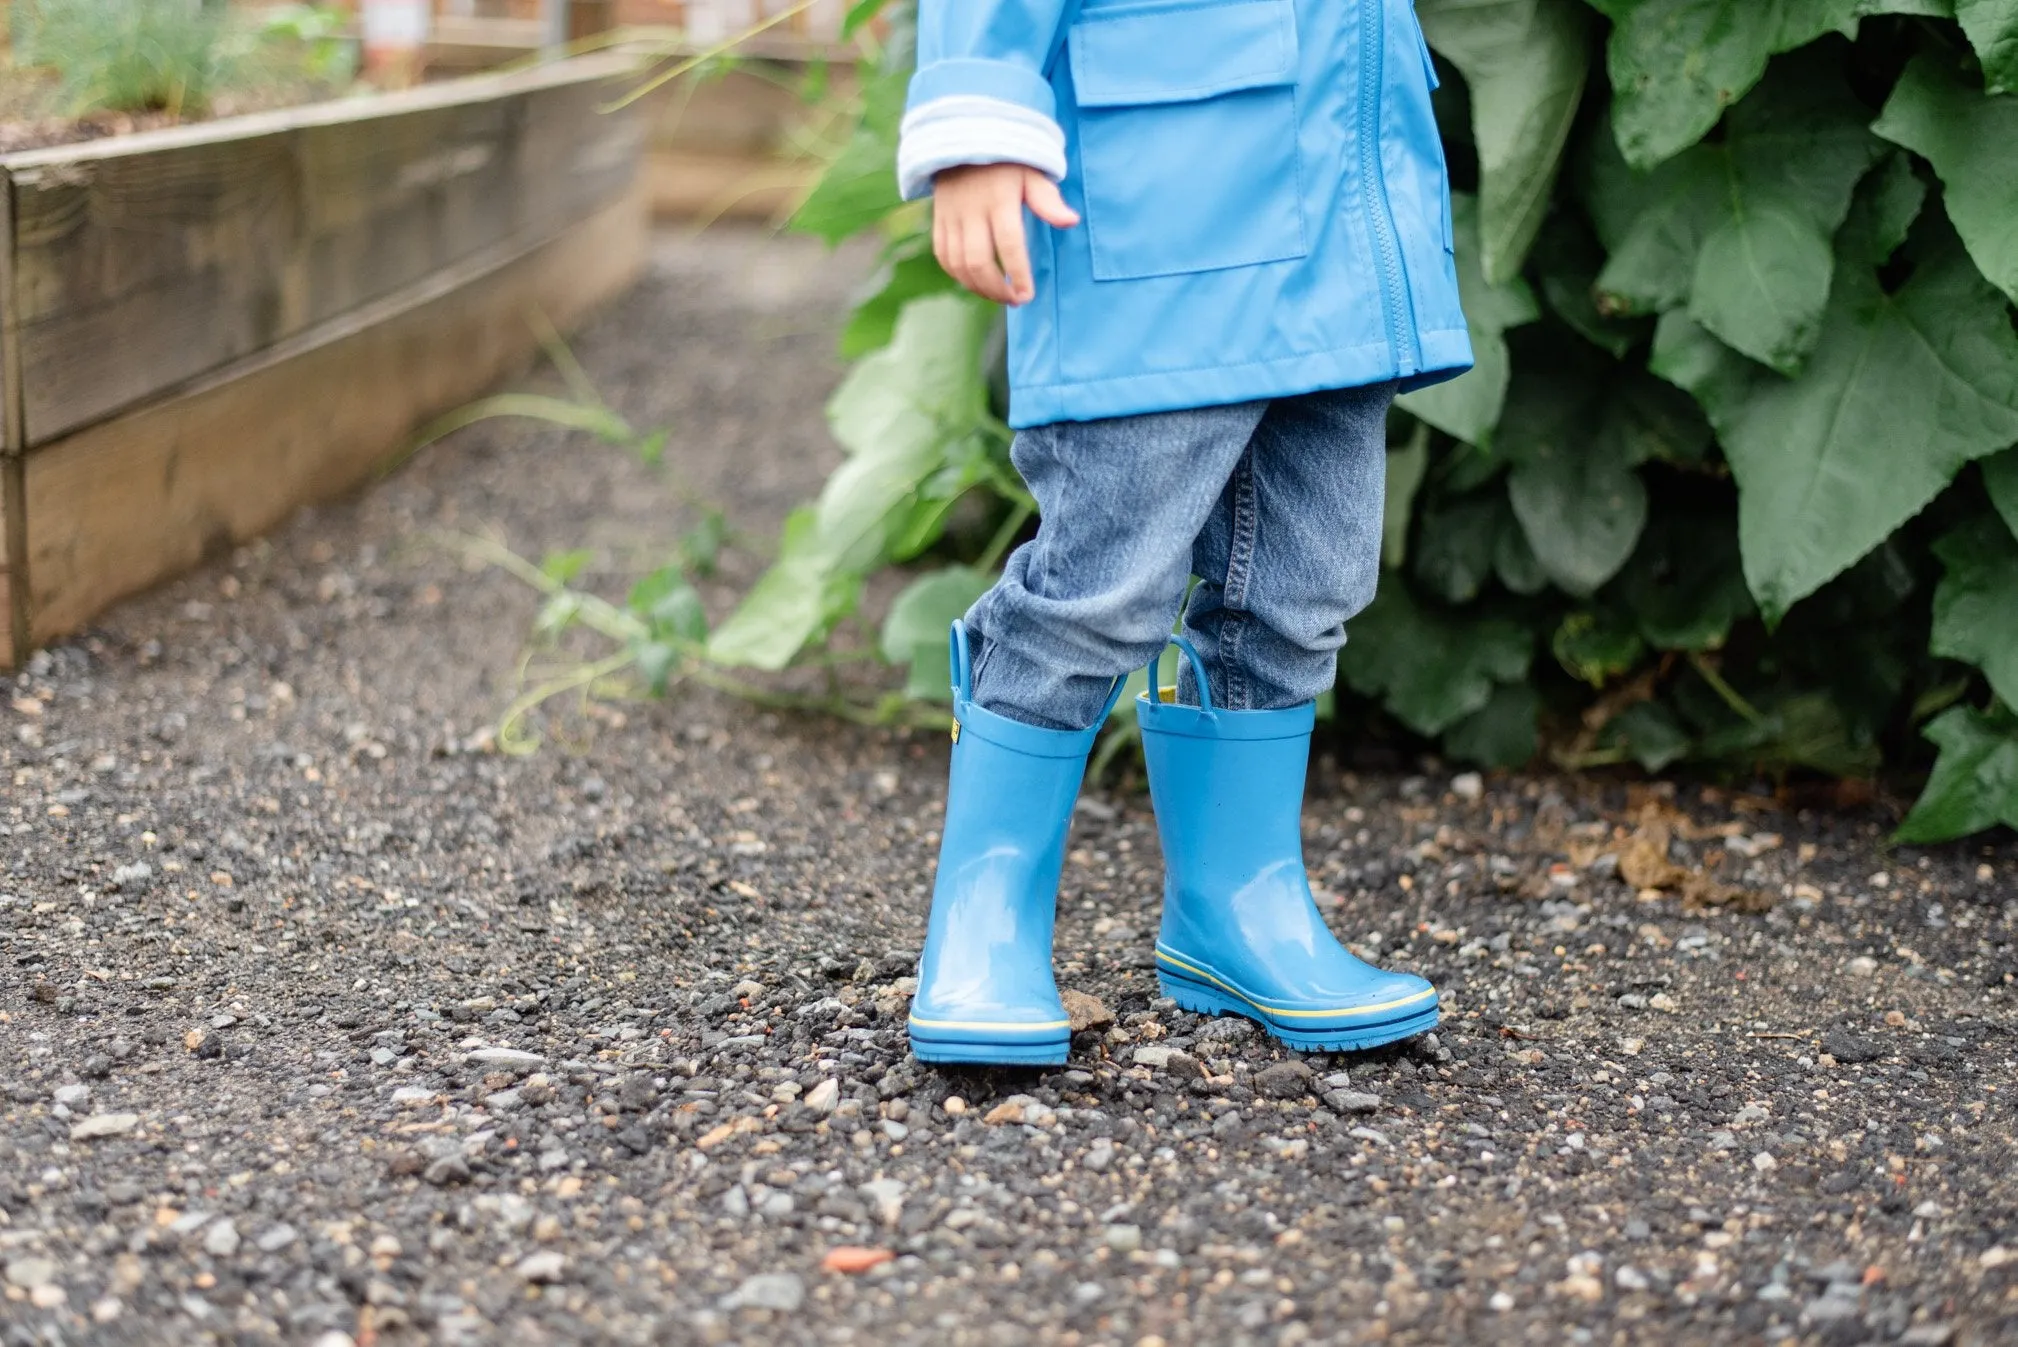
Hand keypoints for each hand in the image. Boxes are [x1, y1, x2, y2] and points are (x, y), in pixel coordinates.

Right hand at [932, 163, 1080, 305]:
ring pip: (958, 264)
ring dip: (978, 287)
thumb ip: (1048, 200)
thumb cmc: (1008, 162)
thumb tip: (1070, 221)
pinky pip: (944, 257)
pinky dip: (959, 275)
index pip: (1009, 244)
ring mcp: (951, 216)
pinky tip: (977, 282)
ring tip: (999, 295)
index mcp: (999, 200)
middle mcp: (972, 211)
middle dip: (997, 289)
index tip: (1027, 295)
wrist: (965, 140)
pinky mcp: (939, 220)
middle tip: (1015, 300)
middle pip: (978, 261)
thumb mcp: (1032, 173)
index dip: (1018, 274)